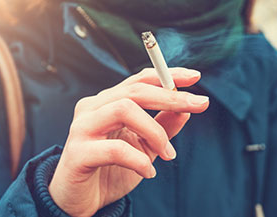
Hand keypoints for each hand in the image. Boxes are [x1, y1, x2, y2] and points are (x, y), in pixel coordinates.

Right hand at [49, 68, 208, 216]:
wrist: (81, 201)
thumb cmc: (111, 169)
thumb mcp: (144, 147)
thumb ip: (162, 127)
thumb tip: (186, 109)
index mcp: (108, 102)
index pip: (140, 79)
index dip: (168, 75)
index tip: (195, 77)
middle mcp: (93, 108)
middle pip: (134, 90)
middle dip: (170, 96)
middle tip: (199, 105)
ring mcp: (82, 128)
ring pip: (124, 109)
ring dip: (155, 131)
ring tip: (168, 154)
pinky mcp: (77, 153)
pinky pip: (114, 149)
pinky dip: (138, 160)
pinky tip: (148, 173)